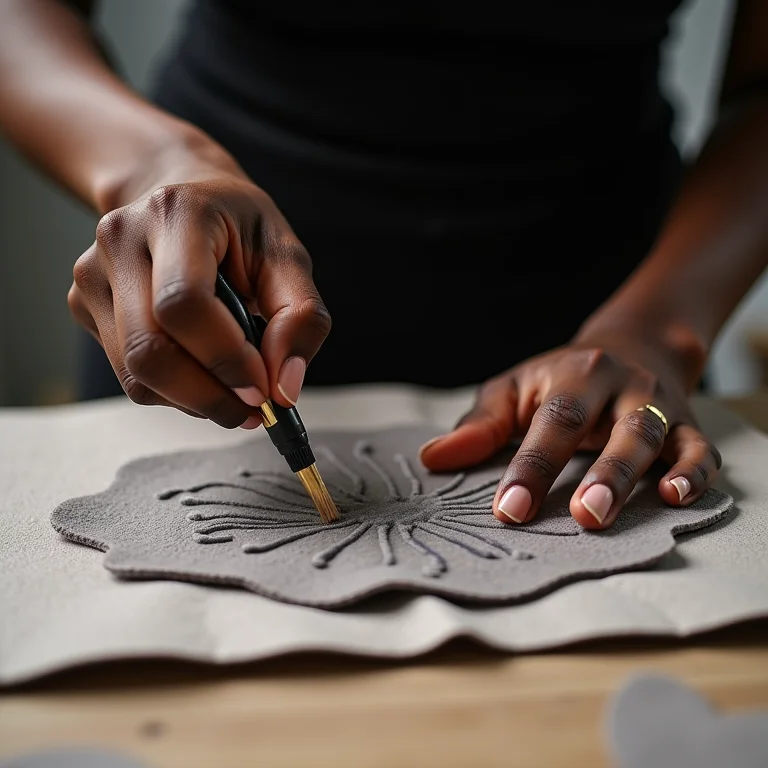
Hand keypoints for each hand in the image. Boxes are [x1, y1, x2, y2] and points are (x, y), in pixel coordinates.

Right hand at [68, 143, 330, 427]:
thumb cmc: (239, 227)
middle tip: (253, 409)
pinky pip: (130, 376)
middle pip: (149, 350)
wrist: (182, 194)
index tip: (264, 388)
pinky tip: (202, 370)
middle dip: (209, 396)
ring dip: (194, 401)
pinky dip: (174, 392)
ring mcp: (93, 274)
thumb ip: (302, 318)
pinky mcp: (84, 305)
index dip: (225, 358)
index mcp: (176, 213)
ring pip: (136, 375)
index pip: (183, 303)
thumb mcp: (287, 257)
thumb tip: (285, 388)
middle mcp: (120, 239)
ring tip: (234, 390)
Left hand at [418, 332, 720, 528]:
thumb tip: (432, 458)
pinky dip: (694, 474)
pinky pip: (699, 450)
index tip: (509, 509)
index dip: (531, 466)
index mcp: (574, 376)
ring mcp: (658, 407)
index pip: (552, 420)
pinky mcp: (687, 427)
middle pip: (613, 428)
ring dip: (634, 478)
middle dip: (599, 474)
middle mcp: (620, 387)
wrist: (633, 347)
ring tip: (614, 515)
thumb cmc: (560, 381)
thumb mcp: (516, 390)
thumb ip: (481, 426)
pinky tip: (675, 497)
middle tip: (580, 516)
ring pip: (653, 439)